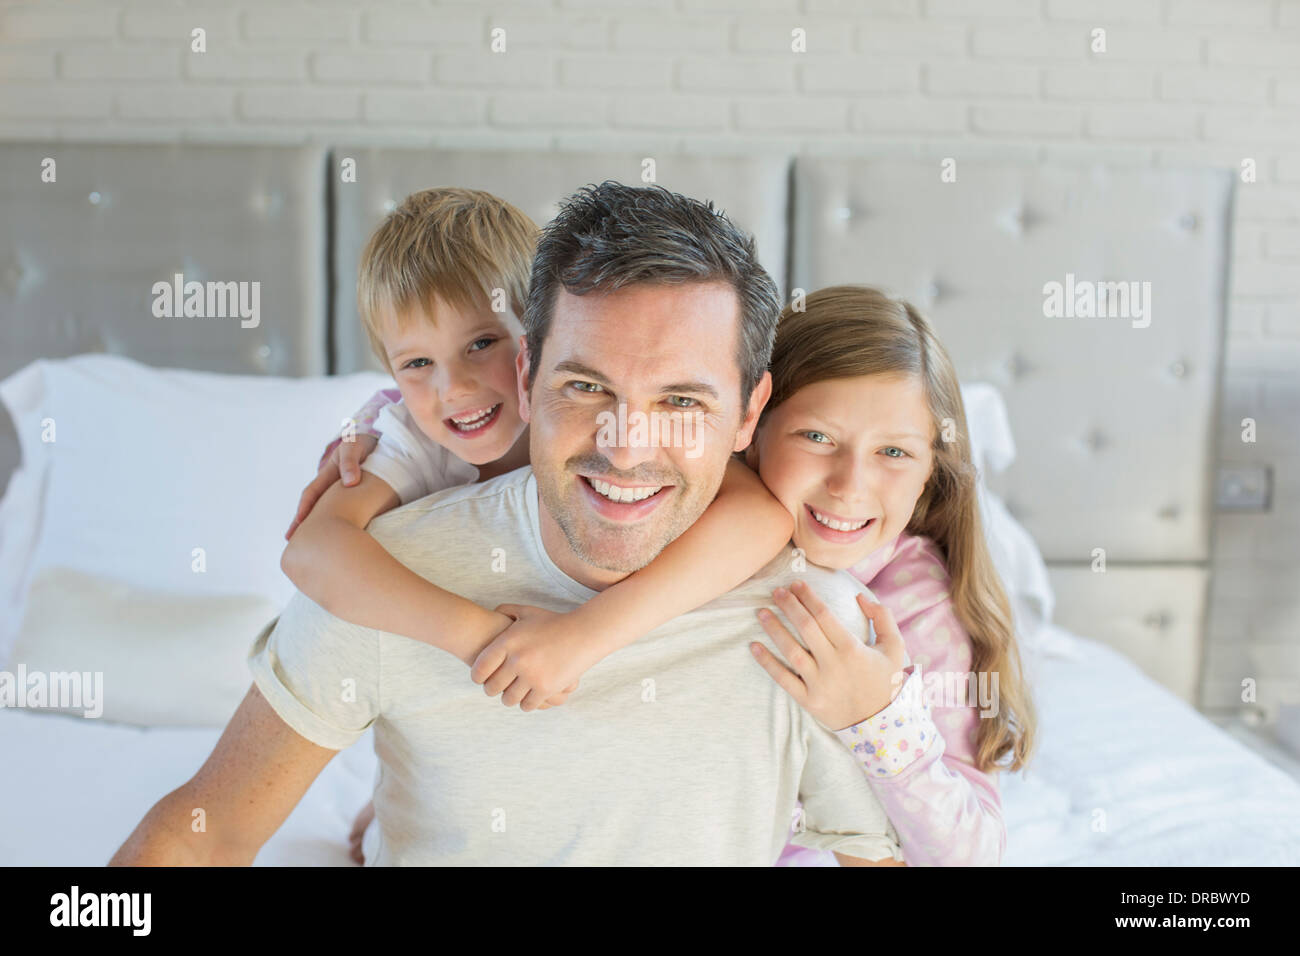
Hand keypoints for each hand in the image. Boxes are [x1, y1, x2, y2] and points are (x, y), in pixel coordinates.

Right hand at [285, 433, 378, 538]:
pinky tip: (341, 539)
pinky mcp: (356, 498)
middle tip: (292, 541)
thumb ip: (350, 462)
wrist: (380, 442)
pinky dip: (341, 525)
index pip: (312, 493)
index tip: (299, 522)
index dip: (305, 507)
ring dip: (321, 527)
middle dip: (303, 523)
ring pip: (329, 512)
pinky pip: (347, 513)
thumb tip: (349, 483)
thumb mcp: (354, 447)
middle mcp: (332, 486)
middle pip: (315, 507)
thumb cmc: (363, 443)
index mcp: (328, 474)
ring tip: (312, 546)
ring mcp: (343, 493)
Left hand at [470, 604, 592, 712]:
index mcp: (508, 642)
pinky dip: (526, 703)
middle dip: (492, 690)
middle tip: (495, 689)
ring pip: (509, 699)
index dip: (477, 676)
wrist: (584, 632)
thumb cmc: (554, 622)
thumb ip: (507, 610)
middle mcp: (517, 660)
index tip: (480, 679)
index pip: (480, 668)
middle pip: (492, 687)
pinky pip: (527, 705)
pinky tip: (527, 697)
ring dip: (509, 698)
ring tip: (511, 694)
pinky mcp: (546, 688)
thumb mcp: (528, 611)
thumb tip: (493, 613)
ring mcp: (532, 675)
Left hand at [750, 580, 906, 731]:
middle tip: (776, 591)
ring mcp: (819, 683)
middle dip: (789, 605)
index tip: (796, 584)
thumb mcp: (895, 647)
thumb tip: (859, 596)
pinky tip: (753, 646)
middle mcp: (834, 664)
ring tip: (761, 612)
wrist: (881, 725)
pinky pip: (783, 679)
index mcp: (852, 648)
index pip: (824, 615)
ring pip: (791, 651)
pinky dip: (767, 663)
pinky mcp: (808, 700)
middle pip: (805, 627)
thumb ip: (882, 617)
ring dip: (774, 629)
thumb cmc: (886, 682)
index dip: (808, 597)